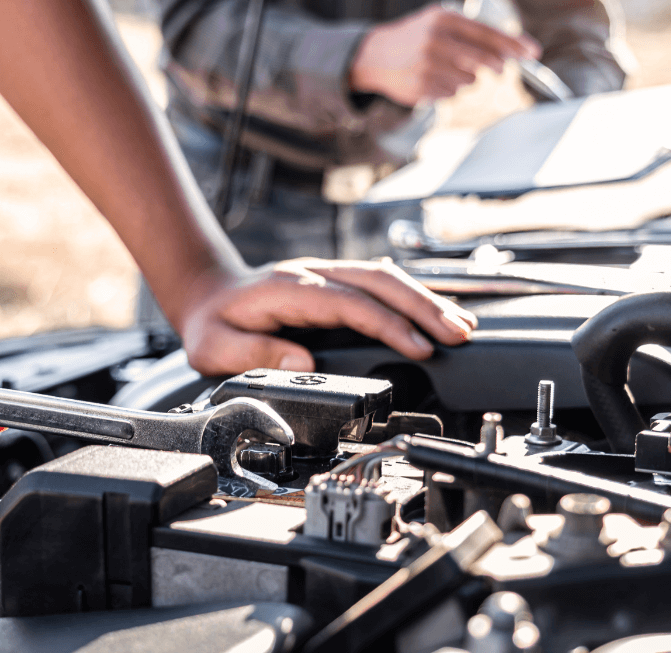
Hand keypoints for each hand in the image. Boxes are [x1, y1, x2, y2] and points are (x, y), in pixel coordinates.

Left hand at [173, 258, 477, 374]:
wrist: (207, 294)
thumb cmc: (213, 324)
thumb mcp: (216, 347)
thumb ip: (253, 354)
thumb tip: (299, 361)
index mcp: (289, 290)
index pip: (351, 303)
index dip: (388, 324)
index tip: (419, 347)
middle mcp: (314, 274)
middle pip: (380, 281)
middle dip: (424, 307)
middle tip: (458, 335)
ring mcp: (328, 274)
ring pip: (387, 278)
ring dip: (427, 300)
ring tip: (463, 326)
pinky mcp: (337, 282)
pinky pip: (382, 284)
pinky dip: (414, 297)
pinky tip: (439, 313)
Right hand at [350, 4, 540, 106]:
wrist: (374, 55)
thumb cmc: (416, 38)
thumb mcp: (439, 23)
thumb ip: (471, 35)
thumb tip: (508, 54)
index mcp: (443, 20)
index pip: (487, 33)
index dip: (513, 44)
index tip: (533, 53)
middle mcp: (435, 41)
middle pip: (483, 59)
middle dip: (496, 66)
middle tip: (500, 69)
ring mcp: (428, 65)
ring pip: (469, 80)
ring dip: (466, 79)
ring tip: (446, 69)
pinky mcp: (422, 86)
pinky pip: (452, 93)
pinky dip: (448, 89)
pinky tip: (432, 80)